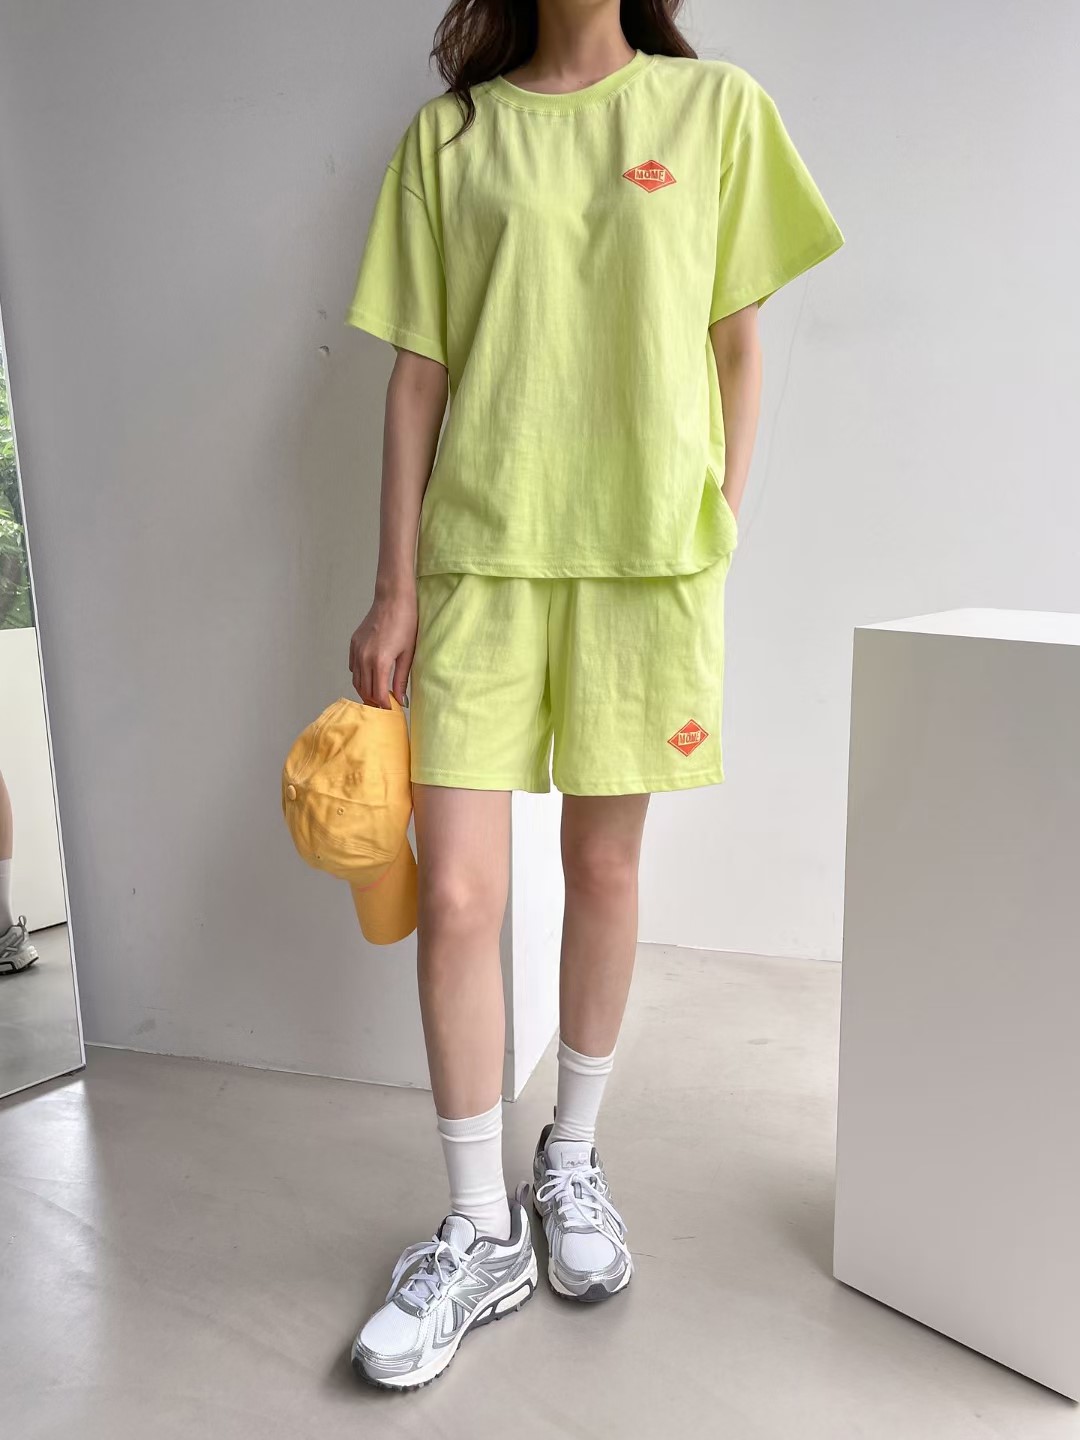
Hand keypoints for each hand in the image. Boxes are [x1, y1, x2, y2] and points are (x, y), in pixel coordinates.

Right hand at [348, 586, 417, 707]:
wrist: (393, 599)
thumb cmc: (405, 623)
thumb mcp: (408, 654)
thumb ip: (401, 679)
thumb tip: (401, 699)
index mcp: (380, 661)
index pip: (378, 694)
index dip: (384, 705)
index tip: (391, 711)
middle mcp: (364, 658)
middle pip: (365, 690)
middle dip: (374, 701)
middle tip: (384, 707)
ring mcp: (357, 650)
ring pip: (357, 680)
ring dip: (365, 690)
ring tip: (377, 696)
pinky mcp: (354, 644)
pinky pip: (353, 667)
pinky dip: (360, 676)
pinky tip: (370, 677)